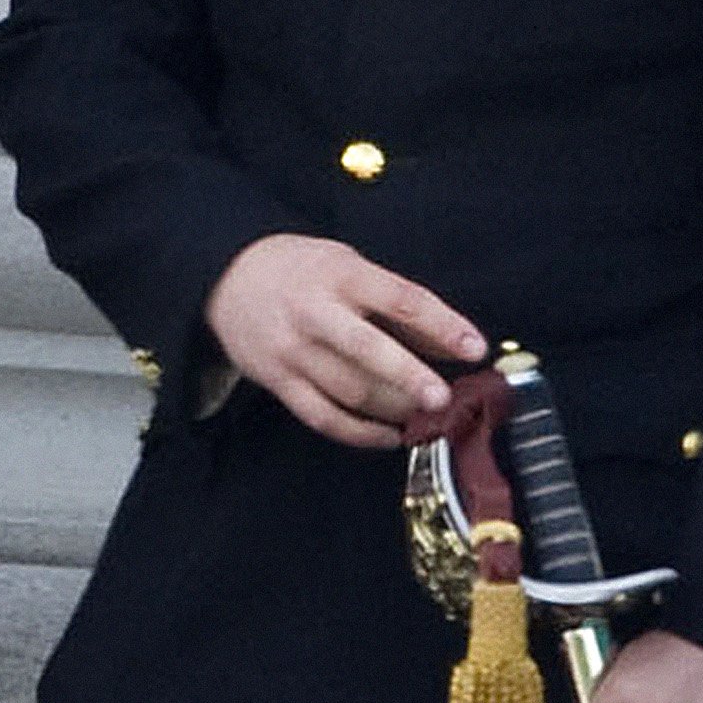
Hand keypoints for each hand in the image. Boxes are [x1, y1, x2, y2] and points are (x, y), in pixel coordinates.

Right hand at [201, 234, 484, 446]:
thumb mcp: (349, 266)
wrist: (227, 276)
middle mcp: (316, 313)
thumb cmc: (303, 270)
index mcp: (341, 275)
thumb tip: (452, 344)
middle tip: (443, 398)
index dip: (442, 325)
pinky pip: (323, 417)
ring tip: (425, 416)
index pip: (400, 300)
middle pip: (367, 350)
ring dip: (394, 409)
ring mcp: (293, 351)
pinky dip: (360, 433)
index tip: (475, 348)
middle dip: (409, 376)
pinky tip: (389, 436)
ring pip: (349, 390)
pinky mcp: (278, 382)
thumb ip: (397, 304)